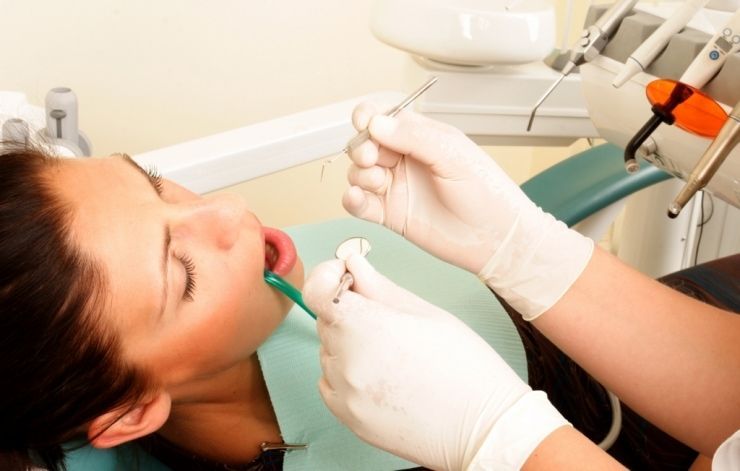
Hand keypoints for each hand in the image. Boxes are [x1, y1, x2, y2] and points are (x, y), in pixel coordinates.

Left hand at [304, 256, 568, 470]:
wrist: (483, 425)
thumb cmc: (465, 366)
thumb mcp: (425, 312)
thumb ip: (379, 286)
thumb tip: (353, 263)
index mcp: (366, 326)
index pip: (317, 291)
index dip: (327, 277)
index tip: (344, 276)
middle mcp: (347, 360)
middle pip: (327, 320)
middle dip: (349, 311)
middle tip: (387, 319)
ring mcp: (345, 393)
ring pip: (330, 351)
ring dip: (349, 344)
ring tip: (393, 354)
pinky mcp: (348, 417)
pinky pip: (331, 382)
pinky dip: (347, 374)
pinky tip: (381, 374)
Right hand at [342, 104, 592, 318]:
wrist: (496, 238)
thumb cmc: (487, 192)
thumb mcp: (453, 154)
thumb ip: (414, 137)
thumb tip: (377, 123)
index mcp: (421, 138)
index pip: (385, 119)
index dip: (369, 117)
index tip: (364, 122)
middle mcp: (404, 160)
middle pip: (366, 145)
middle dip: (362, 148)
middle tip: (372, 157)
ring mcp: (396, 188)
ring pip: (359, 173)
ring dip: (359, 174)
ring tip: (377, 182)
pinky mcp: (389, 215)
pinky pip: (359, 204)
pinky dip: (351, 199)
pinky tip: (356, 198)